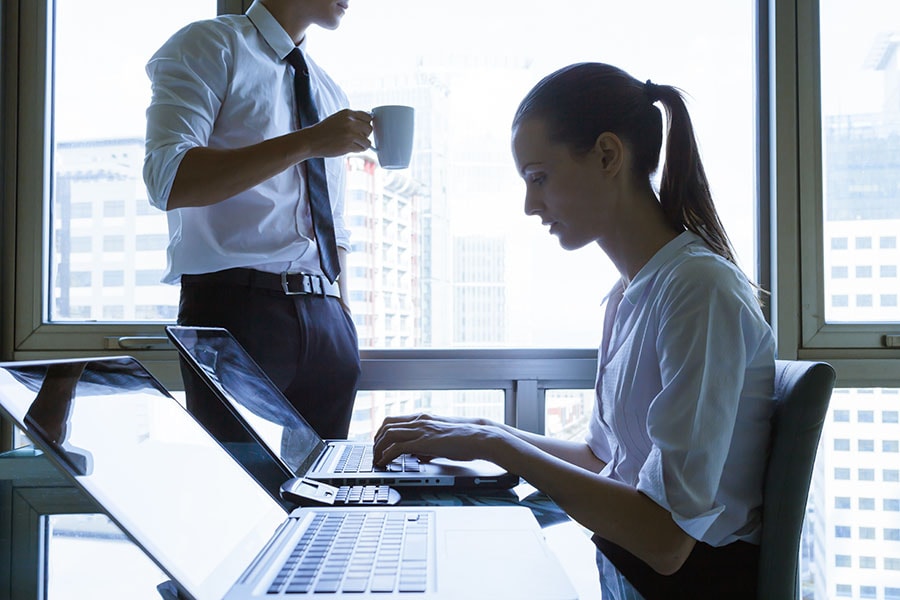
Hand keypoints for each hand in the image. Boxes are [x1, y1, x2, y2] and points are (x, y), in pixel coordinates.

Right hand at [305, 109, 372, 156]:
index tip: (362, 129)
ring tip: (353, 144)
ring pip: (367, 140)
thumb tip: (367, 123)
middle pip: (369, 128)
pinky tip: (350, 148)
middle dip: (365, 134)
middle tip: (356, 138)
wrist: (311, 140)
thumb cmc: (324, 131)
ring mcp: (350, 133)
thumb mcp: (338, 118)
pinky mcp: (348, 145)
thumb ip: (351, 119)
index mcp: (347, 113)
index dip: (366, 124)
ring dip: (362, 144)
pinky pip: (362, 148)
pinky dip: (358, 150)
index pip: (368, 117)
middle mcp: (350, 121)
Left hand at [372, 412, 499, 466]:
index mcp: (424, 418)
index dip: (382, 432)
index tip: (378, 443)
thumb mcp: (442, 440)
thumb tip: (419, 455)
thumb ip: (428, 445)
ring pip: (388, 434)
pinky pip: (397, 447)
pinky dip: (386, 455)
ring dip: (378, 447)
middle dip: (376, 439)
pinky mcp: (424, 441)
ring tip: (376, 460)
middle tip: (374, 452)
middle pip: (387, 424)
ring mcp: (421, 429)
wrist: (480, 437)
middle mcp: (419, 420)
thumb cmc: (466, 439)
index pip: (395, 420)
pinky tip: (384, 463)